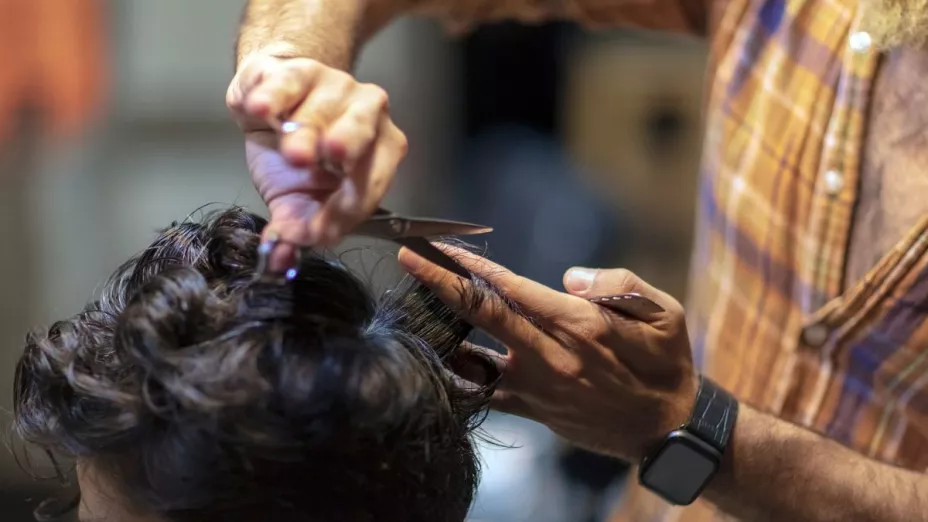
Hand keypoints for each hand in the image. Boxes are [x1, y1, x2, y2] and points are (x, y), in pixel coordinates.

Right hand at [227, 54, 407, 267]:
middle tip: (323, 165)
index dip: (347, 209)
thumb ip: (295, 231)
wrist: (270, 104)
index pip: (371, 183)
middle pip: (361, 130)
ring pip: (323, 106)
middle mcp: (366, 112)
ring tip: (291, 151)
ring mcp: (334, 85)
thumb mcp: (296, 203)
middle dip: (343, 146)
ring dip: (304, 130)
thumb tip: (280, 261)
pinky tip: (262, 110)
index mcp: (380, 150)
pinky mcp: (296, 70)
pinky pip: (288, 81)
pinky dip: (273, 96)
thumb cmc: (295, 159)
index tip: (322, 229)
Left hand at [398, 247, 698, 461]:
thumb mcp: (664, 313)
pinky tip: (438, 354)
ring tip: (412, 302)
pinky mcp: (534, 409)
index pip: (513, 289)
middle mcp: (552, 355)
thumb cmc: (666, 362)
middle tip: (407, 258)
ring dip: (441, 327)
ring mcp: (538, 386)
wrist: (669, 429)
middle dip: (440, 283)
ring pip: (474, 356)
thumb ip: (618, 285)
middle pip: (483, 314)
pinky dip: (459, 374)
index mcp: (581, 325)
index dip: (472, 266)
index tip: (439, 248)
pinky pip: (485, 394)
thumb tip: (569, 277)